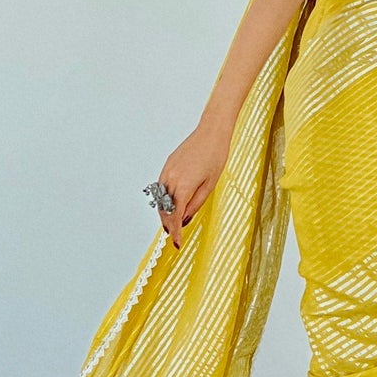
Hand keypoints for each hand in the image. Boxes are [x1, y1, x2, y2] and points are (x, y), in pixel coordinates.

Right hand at [151, 122, 230, 248]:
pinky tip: (170, 204)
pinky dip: (164, 199)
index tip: (177, 243)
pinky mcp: (167, 165)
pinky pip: (161, 187)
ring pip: (160, 199)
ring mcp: (167, 171)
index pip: (175, 216)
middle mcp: (172, 179)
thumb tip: (185, 218)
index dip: (175, 232)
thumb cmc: (215, 156)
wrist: (211, 133)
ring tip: (170, 223)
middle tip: (174, 235)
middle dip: (168, 224)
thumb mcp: (210, 185)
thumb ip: (196, 204)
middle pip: (165, 209)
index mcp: (184, 186)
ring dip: (165, 212)